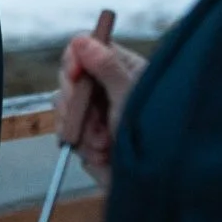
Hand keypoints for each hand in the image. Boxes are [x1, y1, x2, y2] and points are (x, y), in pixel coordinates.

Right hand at [57, 36, 146, 186]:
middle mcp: (107, 87)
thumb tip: (82, 39)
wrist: (156, 183)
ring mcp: (96, 112)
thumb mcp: (129, 97)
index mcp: (122, 69)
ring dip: (82, 129)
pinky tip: (102, 155)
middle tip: (93, 121)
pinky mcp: (88, 136)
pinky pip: (68, 133)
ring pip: (66, 109)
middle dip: (76, 105)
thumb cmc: (155, 136)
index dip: (74, 60)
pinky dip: (82, 146)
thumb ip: (106, 67)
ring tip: (105, 144)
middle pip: (69, 80)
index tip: (75, 76)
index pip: (85, 48)